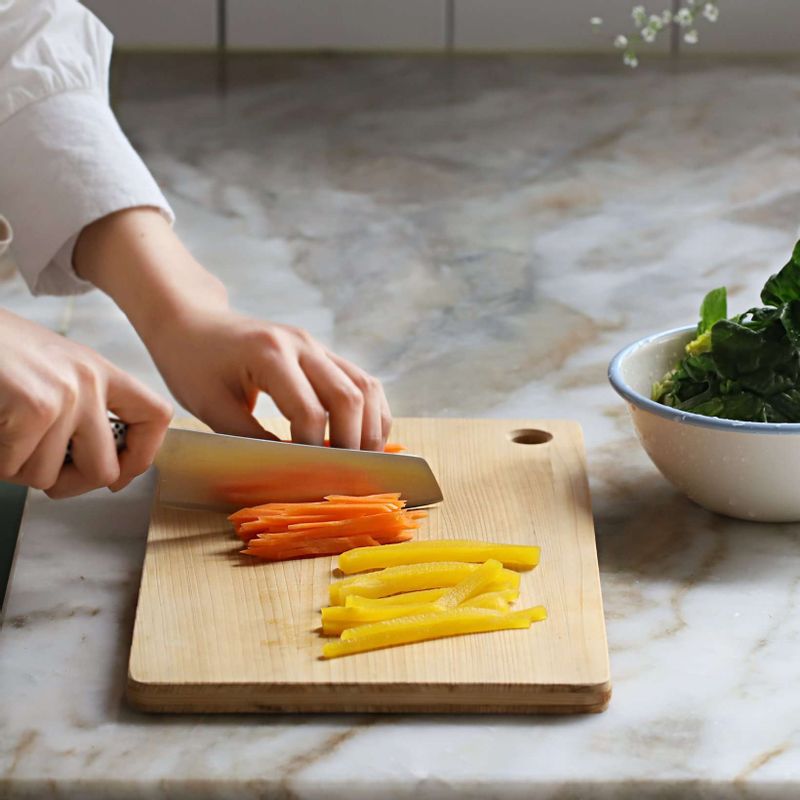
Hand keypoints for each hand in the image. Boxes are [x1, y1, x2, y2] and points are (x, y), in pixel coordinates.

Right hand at [0, 309, 171, 497]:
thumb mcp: (52, 370)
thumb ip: (79, 408)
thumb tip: (102, 470)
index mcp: (99, 371)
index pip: (156, 416)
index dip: (141, 455)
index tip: (120, 473)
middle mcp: (89, 382)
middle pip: (105, 470)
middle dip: (67, 484)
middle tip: (41, 472)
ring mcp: (65, 395)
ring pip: (47, 476)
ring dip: (15, 468)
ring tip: (4, 435)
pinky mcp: (35, 408)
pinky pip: (13, 467)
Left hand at [74, 208, 391, 449]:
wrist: (193, 322)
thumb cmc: (193, 365)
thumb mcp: (211, 408)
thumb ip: (251, 439)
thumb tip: (290, 473)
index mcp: (270, 354)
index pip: (309, 411)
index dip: (314, 450)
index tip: (309, 478)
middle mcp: (302, 344)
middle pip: (349, 397)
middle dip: (352, 443)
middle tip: (344, 477)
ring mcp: (317, 345)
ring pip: (366, 386)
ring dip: (371, 427)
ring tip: (363, 461)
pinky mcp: (323, 352)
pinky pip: (362, 381)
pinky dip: (371, 411)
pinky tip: (365, 437)